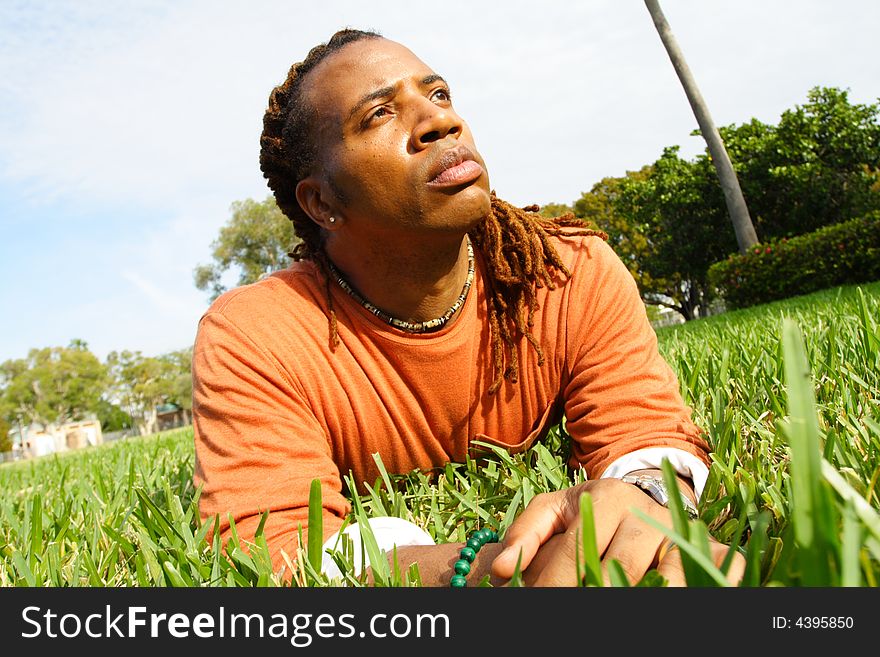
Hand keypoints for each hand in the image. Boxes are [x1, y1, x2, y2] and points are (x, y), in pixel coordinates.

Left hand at [491, 479, 744, 585]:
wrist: (641, 494)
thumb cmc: (587, 512)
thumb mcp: (552, 512)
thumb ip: (523, 536)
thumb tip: (499, 571)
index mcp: (607, 497)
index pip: (577, 551)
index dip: (554, 585)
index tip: (535, 601)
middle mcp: (647, 511)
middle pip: (621, 569)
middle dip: (595, 593)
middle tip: (580, 603)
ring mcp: (680, 531)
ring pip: (667, 576)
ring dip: (645, 595)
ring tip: (622, 601)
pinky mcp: (710, 546)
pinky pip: (712, 570)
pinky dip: (698, 584)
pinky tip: (665, 595)